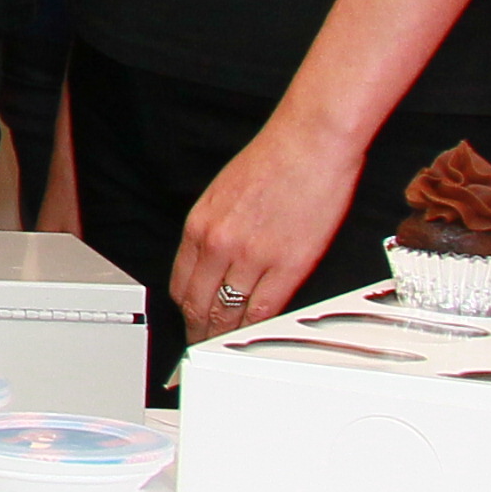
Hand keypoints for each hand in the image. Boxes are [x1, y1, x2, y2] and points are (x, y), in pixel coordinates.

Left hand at [170, 109, 366, 341]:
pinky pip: (265, 309)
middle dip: (199, 330)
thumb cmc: (273, 160)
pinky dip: (255, 328)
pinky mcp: (288, 265)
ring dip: (225, 335)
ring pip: (230, 312)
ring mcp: (252, 256)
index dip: (184, 310)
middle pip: (199, 304)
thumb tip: (211, 263)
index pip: (181, 283)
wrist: (310, 143)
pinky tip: (253, 337)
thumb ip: (213, 231)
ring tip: (226, 348)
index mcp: (199, 225)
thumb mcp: (222, 194)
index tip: (188, 322)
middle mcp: (219, 243)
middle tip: (201, 348)